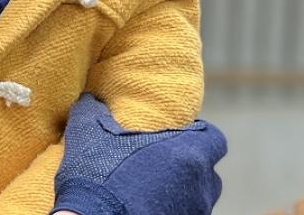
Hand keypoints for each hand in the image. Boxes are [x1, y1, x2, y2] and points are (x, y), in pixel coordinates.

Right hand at [51, 93, 225, 214]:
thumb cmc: (98, 176)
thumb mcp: (88, 134)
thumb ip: (92, 110)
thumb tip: (89, 99)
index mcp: (189, 154)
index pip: (214, 138)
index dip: (195, 134)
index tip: (172, 135)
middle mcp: (201, 186)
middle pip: (206, 171)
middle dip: (186, 166)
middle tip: (157, 162)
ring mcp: (194, 212)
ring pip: (196, 197)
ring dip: (178, 190)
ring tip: (148, 188)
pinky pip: (182, 213)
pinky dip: (169, 209)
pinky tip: (143, 206)